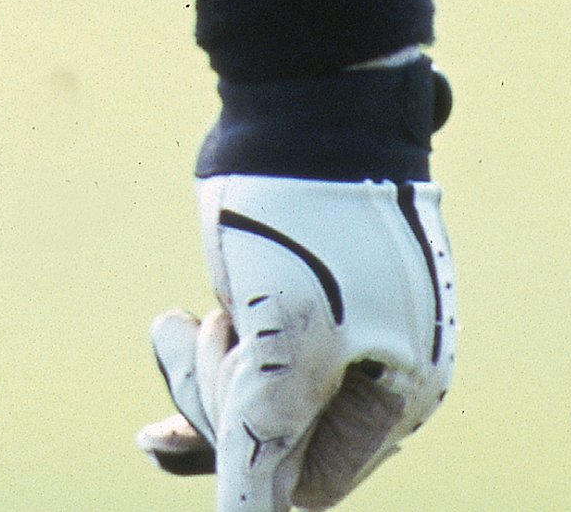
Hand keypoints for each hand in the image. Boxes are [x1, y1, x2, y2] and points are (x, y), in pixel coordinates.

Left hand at [138, 174, 455, 506]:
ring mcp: (336, 329)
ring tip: (178, 320)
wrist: (301, 97)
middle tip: (194, 332)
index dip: (251, 456)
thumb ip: (264, 440)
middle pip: (278, 440)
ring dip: (203, 370)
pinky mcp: (293, 295)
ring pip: (252, 395)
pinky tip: (167, 337)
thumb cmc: (303, 221)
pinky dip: (203, 357)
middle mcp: (378, 370)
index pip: (309, 479)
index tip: (207, 408)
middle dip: (221, 401)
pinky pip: (247, 357)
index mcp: (403, 392)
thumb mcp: (283, 343)